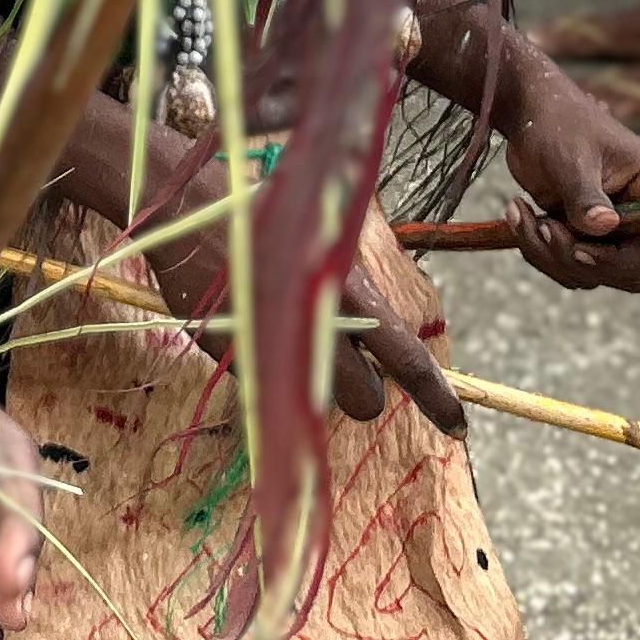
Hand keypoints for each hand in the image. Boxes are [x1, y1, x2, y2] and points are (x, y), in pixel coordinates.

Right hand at [140, 211, 465, 436]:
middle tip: (342, 358)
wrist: (179, 214)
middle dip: (362, 389)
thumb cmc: (256, 214)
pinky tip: (252, 328)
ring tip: (291, 334)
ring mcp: (274, 349)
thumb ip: (350, 290)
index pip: (405, 357)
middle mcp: (314, 327)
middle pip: (365, 401)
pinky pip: (272, 388)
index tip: (460, 426)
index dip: (438, 397)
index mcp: (344, 290)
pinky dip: (271, 370)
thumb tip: (376, 330)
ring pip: (318, 399)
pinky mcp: (235, 361)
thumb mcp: (318, 239)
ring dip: (315, 380)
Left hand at [496, 60, 639, 293]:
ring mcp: (618, 229)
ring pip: (596, 274)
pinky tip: (517, 215)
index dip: (625, 259)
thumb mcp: (570, 157)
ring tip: (519, 213)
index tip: (580, 250)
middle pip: (632, 271)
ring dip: (550, 255)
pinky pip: (571, 267)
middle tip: (542, 227)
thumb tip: (605, 226)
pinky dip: (540, 251)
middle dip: (580, 260)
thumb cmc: (557, 124)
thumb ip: (585, 195)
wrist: (529, 114)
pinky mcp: (589, 237)